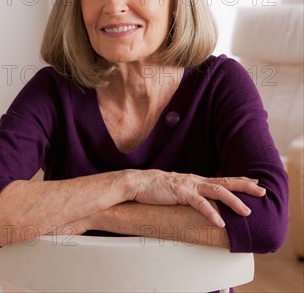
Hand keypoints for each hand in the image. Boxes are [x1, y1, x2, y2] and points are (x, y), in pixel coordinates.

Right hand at [129, 170, 265, 227]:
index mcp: (197, 180)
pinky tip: (220, 222)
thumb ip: (191, 193)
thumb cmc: (157, 187)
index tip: (255, 182)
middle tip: (262, 191)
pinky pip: (200, 204)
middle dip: (245, 186)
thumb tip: (200, 201)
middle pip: (226, 181)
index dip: (239, 180)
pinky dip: (211, 213)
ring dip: (234, 201)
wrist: (139, 183)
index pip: (222, 179)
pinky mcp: (181, 193)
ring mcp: (190, 185)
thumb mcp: (178, 189)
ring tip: (246, 211)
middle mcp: (196, 180)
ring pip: (217, 191)